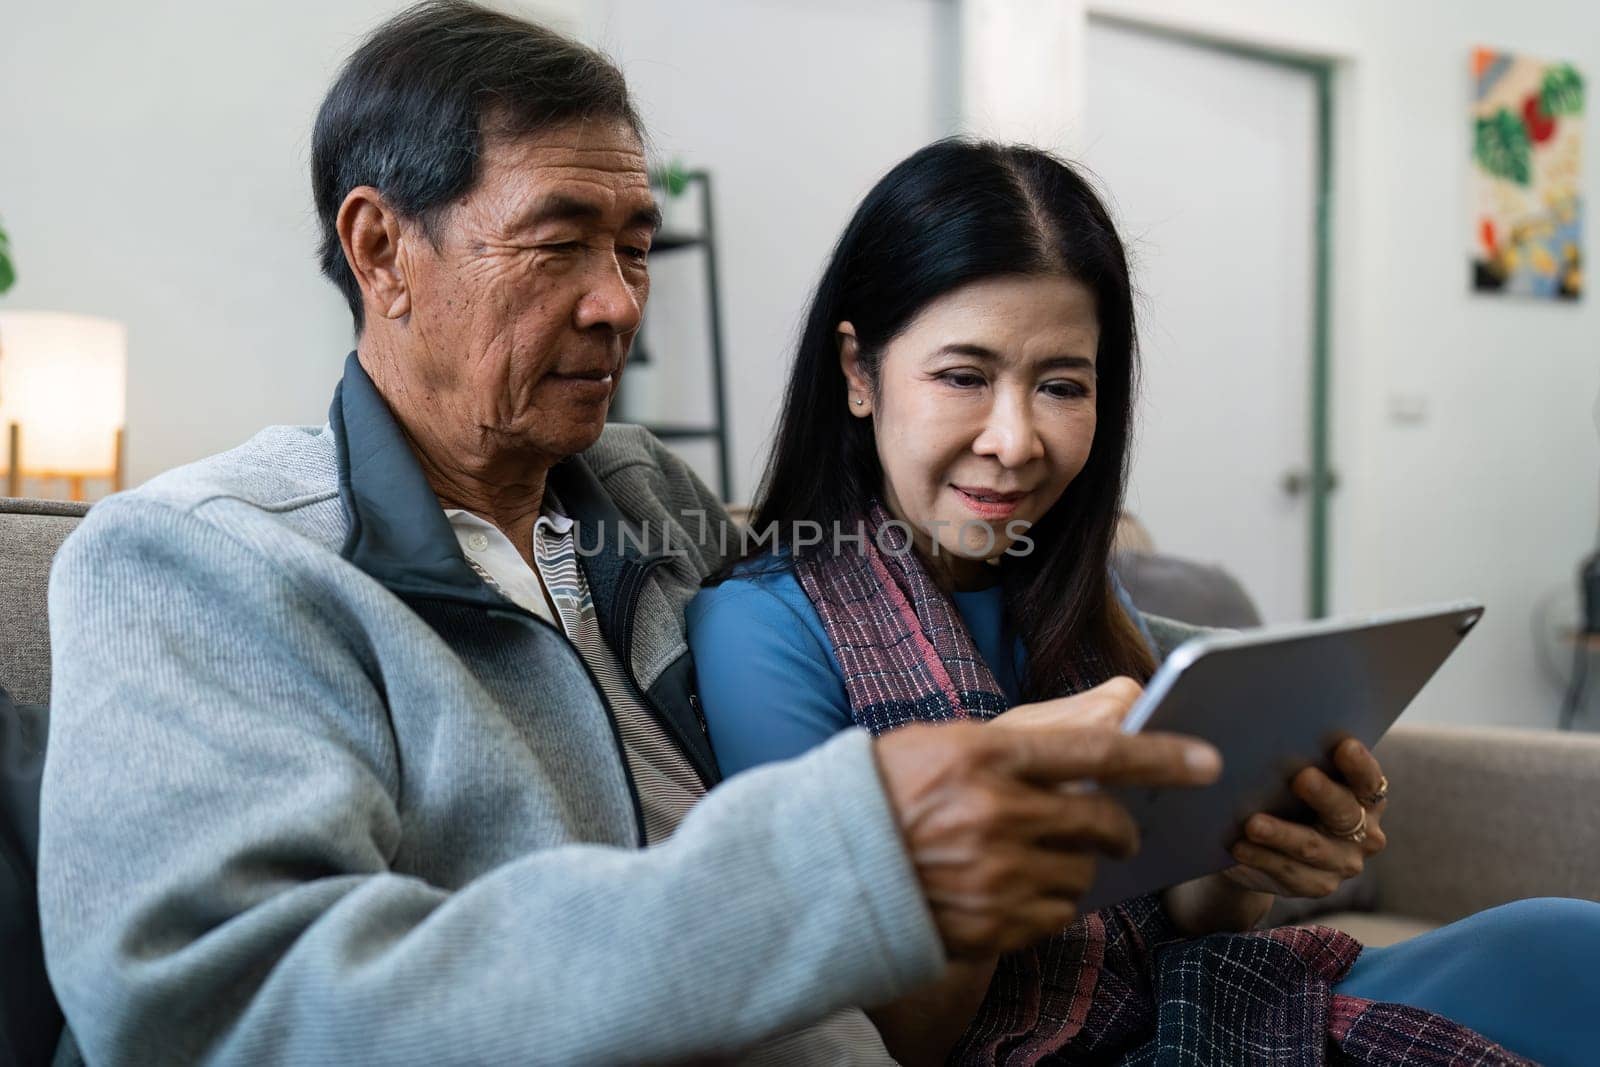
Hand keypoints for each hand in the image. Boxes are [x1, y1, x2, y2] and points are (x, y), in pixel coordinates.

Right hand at [872, 679, 1221, 959]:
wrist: (827, 865)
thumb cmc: (891, 789)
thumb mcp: (950, 741)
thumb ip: (1030, 735)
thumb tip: (1114, 713)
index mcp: (987, 756)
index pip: (1098, 752)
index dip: (1161, 757)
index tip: (1206, 759)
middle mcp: (998, 814)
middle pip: (1102, 820)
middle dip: (1118, 825)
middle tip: (1113, 826)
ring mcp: (996, 874)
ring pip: (1084, 872)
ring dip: (1075, 865)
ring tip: (1029, 856)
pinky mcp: (993, 924)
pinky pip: (1058, 915)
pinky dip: (1048, 903)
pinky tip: (1010, 889)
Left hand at [1221, 737, 1388, 898]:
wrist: (1269, 844)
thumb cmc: (1287, 794)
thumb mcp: (1294, 774)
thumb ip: (1296, 758)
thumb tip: (1269, 735)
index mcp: (1366, 796)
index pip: (1368, 778)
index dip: (1359, 763)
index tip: (1344, 745)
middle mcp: (1365, 832)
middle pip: (1344, 812)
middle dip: (1322, 794)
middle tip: (1300, 778)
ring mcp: (1341, 862)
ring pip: (1311, 847)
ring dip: (1281, 834)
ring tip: (1252, 823)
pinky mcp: (1317, 884)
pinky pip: (1289, 873)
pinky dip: (1261, 858)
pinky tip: (1239, 848)